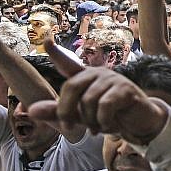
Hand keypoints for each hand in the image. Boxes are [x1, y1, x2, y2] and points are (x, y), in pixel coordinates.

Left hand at [28, 40, 167, 144]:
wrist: (139, 123)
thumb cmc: (110, 116)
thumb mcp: (81, 117)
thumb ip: (58, 113)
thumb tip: (31, 111)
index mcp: (85, 78)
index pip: (68, 63)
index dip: (56, 53)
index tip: (47, 40)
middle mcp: (98, 74)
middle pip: (71, 87)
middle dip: (66, 111)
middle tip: (69, 128)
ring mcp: (113, 79)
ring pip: (88, 100)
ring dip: (90, 121)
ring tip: (96, 129)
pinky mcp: (126, 89)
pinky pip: (105, 105)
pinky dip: (103, 121)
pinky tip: (107, 127)